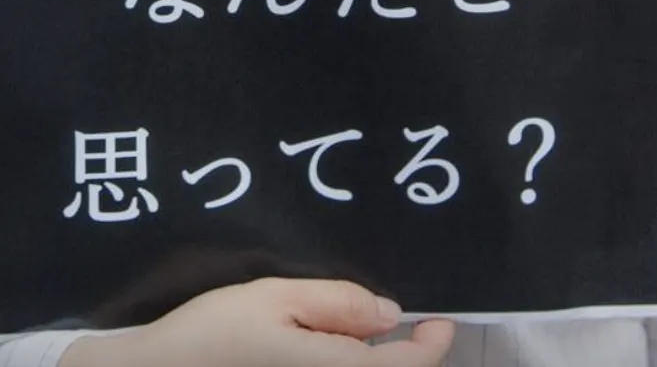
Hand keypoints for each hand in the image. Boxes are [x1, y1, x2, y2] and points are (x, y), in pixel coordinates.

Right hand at [60, 277, 456, 366]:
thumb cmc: (216, 331)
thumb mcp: (278, 297)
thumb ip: (337, 303)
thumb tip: (390, 314)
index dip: (433, 346)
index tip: (440, 320)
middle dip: (405, 355)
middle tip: (405, 322)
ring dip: (375, 360)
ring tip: (364, 330)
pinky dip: (347, 362)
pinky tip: (330, 343)